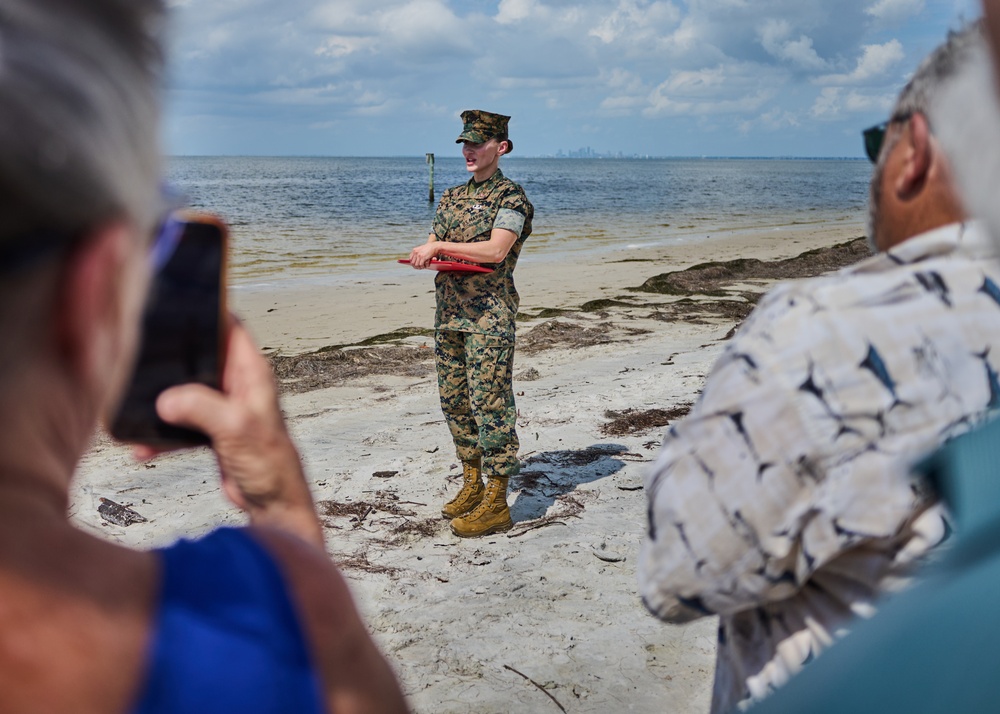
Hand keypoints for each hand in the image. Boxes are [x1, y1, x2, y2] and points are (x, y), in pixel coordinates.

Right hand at [137, 317, 323, 548]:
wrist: (273, 503)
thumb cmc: (269, 463)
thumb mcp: (235, 428)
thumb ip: (202, 407)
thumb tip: (166, 399)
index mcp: (252, 373)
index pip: (231, 328)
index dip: (209, 311)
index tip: (178, 302)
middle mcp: (239, 385)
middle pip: (201, 358)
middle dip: (173, 358)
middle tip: (138, 353)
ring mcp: (225, 408)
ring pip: (187, 391)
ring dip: (162, 400)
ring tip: (131, 403)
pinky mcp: (214, 431)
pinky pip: (182, 424)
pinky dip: (163, 434)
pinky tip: (142, 447)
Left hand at [408, 241, 438, 268]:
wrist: (434, 246)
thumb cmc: (429, 248)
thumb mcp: (421, 249)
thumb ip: (417, 253)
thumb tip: (415, 261)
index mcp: (414, 250)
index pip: (410, 259)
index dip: (412, 263)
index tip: (415, 265)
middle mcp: (415, 252)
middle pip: (412, 263)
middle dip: (416, 267)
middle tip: (420, 267)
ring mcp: (419, 255)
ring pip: (416, 265)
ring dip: (420, 267)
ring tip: (423, 267)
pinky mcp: (423, 257)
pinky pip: (421, 265)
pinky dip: (423, 266)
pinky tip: (426, 265)